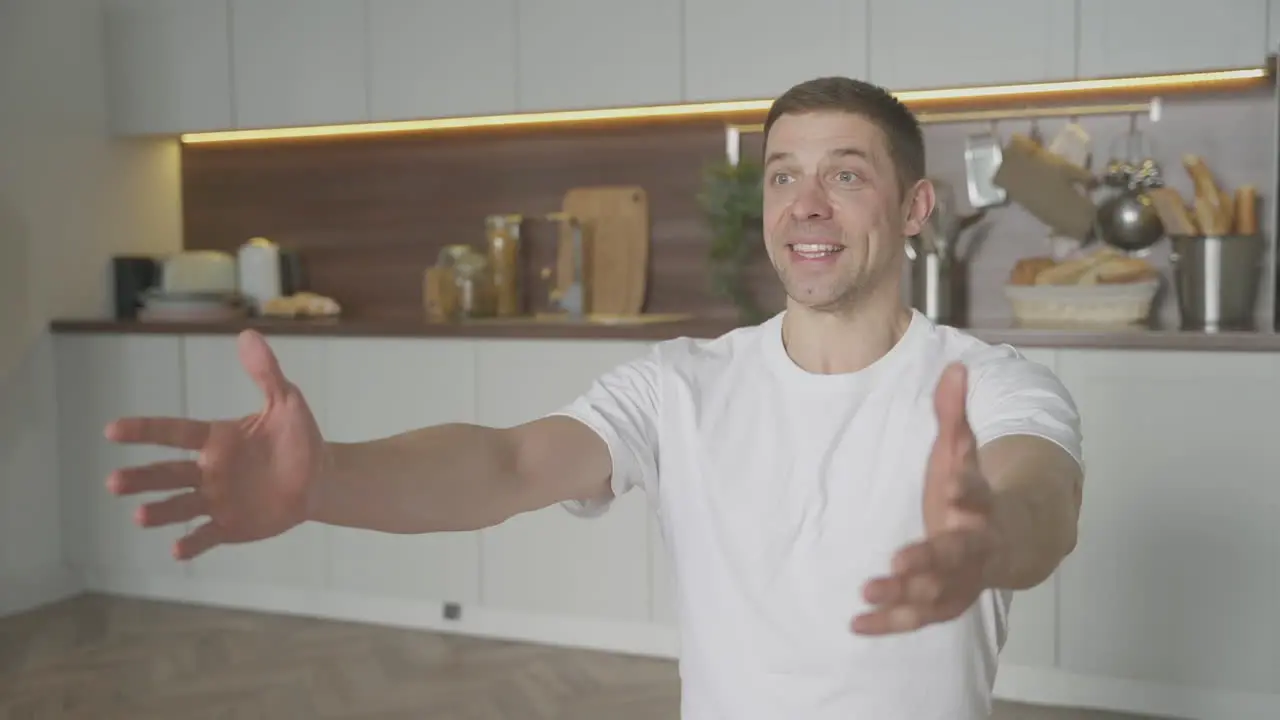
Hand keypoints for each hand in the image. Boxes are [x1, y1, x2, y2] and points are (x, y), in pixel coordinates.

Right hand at [103, 330, 326, 560]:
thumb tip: (247, 334)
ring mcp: (216, 500)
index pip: (175, 432)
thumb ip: (265, 372)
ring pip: (179, 506)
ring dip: (159, 512)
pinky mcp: (230, 526)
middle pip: (167, 474)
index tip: (112, 430)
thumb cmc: (299, 438)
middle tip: (113, 482)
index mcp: (216, 440)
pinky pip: (206, 536)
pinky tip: (176, 549)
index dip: (145, 431)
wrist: (320, 478)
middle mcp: (208, 471)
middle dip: (140, 479)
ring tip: (139, 516)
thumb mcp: (285, 402)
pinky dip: (191, 543)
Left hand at [852, 362, 999, 634]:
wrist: (1012, 540)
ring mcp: (964, 579)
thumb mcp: (963, 450)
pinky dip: (890, 623)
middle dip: (931, 558)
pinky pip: (920, 617)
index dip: (965, 491)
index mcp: (981, 504)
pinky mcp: (946, 600)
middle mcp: (976, 545)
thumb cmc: (973, 491)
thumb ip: (954, 413)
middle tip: (899, 560)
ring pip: (940, 592)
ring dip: (906, 595)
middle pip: (959, 554)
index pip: (976, 494)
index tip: (950, 487)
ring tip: (868, 592)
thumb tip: (957, 366)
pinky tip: (855, 624)